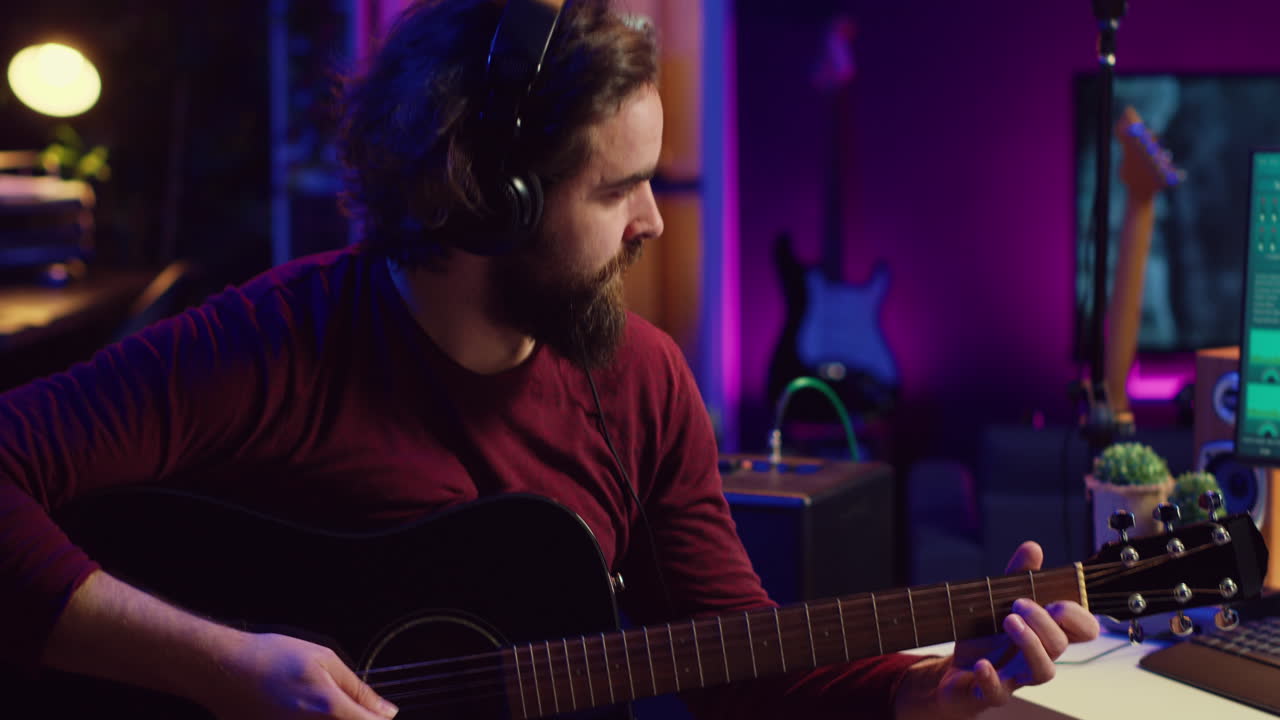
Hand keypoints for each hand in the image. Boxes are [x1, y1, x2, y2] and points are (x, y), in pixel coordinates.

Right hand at [202, 632, 398, 719]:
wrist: (224, 670)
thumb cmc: (270, 658)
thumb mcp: (324, 660)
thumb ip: (358, 689)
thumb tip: (386, 711)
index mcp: (329, 708)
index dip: (378, 719)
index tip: (379, 713)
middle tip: (347, 708)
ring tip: (314, 705)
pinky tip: (302, 711)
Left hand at [895, 542, 1099, 719]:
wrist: (954, 671)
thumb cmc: (986, 637)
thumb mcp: (997, 600)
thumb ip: (1017, 576)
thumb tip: (1033, 547)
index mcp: (1046, 633)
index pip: (1084, 630)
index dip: (1078, 616)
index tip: (1056, 602)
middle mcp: (1038, 656)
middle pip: (1061, 645)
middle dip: (1044, 621)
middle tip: (1019, 604)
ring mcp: (1017, 677)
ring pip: (1043, 671)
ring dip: (1029, 644)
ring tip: (1009, 621)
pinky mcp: (991, 691)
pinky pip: (999, 692)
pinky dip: (992, 678)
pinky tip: (983, 664)